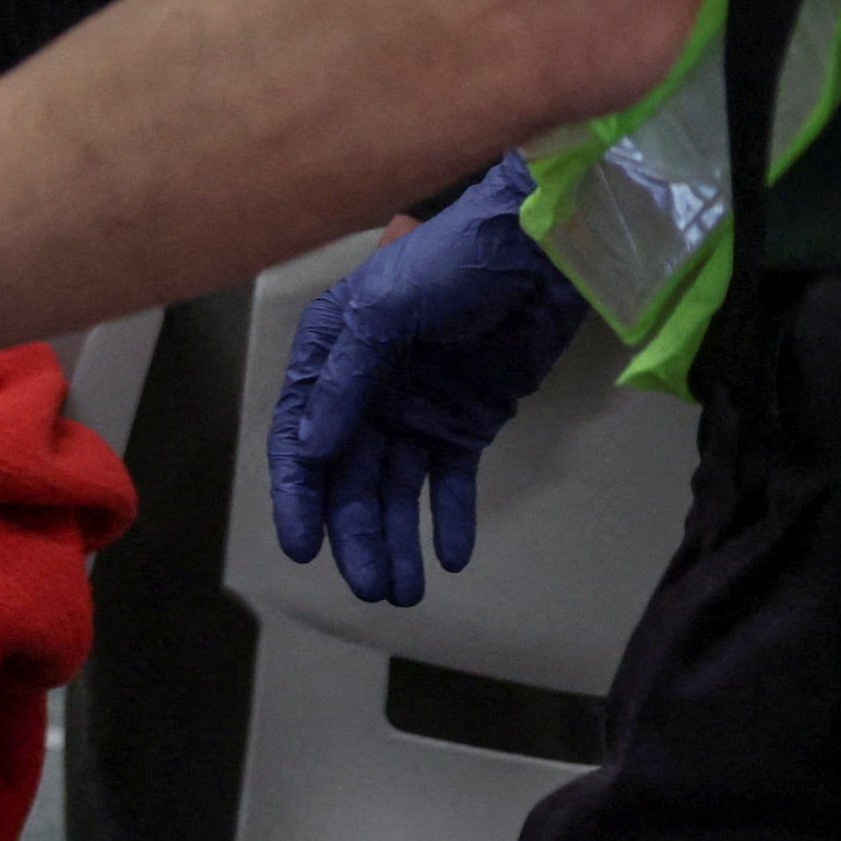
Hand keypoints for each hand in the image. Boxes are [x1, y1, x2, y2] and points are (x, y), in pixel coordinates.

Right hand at [269, 154, 589, 604]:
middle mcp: (364, 392)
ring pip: (397, 490)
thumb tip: (313, 451)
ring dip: (398, 540)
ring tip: (403, 591)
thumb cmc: (452, 261)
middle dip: (356, 534)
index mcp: (329, 360)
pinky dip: (451, 519)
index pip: (301, 440)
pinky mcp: (467, 421)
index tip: (305, 548)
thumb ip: (346, 380)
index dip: (299, 497)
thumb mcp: (384, 309)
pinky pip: (452, 481)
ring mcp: (417, 409)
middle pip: (350, 478)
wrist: (541, 248)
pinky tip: (452, 558)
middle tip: (369, 587)